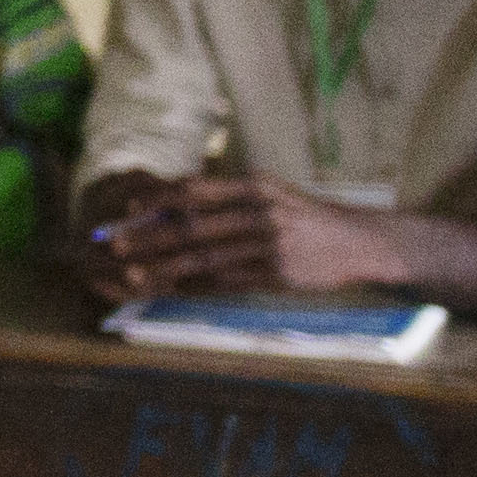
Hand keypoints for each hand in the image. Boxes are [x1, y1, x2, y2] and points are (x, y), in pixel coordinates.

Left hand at [85, 175, 400, 297]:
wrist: (361, 242)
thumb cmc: (306, 216)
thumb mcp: (273, 193)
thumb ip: (229, 196)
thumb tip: (174, 200)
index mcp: (257, 187)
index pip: (198, 190)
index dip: (160, 198)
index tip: (129, 206)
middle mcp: (261, 213)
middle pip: (194, 226)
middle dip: (150, 236)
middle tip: (116, 243)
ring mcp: (270, 246)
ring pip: (205, 258)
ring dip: (164, 267)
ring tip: (133, 273)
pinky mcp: (277, 275)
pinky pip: (227, 282)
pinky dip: (196, 286)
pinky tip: (171, 289)